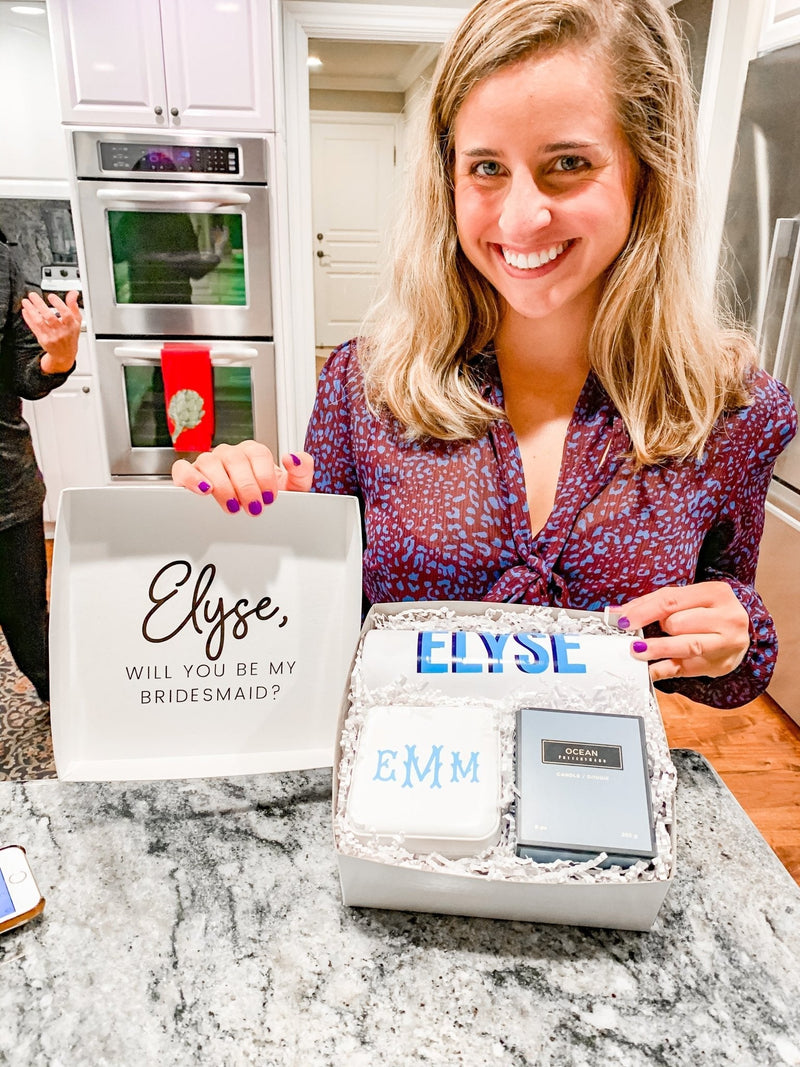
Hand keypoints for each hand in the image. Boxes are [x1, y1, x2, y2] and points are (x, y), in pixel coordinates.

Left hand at [21, 290, 81, 373]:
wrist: (65, 354)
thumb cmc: (70, 335)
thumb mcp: (77, 321)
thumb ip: (74, 306)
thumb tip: (73, 293)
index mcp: (71, 326)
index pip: (66, 314)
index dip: (58, 304)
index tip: (51, 296)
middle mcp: (61, 331)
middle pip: (50, 317)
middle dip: (40, 304)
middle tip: (33, 295)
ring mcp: (52, 336)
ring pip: (39, 322)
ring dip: (31, 311)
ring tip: (26, 302)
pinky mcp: (43, 339)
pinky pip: (34, 328)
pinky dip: (28, 319)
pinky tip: (25, 311)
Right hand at [172, 441, 313, 515]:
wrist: (253, 511)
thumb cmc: (269, 497)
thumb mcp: (293, 487)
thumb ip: (302, 470)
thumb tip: (292, 458)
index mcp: (254, 452)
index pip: (258, 453)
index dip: (264, 475)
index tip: (270, 497)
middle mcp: (230, 454)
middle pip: (234, 459)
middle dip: (246, 486)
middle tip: (253, 508)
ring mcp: (209, 462)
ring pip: (209, 462)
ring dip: (222, 485)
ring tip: (231, 505)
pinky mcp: (190, 474)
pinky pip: (183, 469)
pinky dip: (191, 478)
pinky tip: (203, 491)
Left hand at [610, 582, 750, 681]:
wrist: (740, 632)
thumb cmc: (707, 611)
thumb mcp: (687, 599)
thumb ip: (654, 603)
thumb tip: (620, 612)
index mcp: (716, 593)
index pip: (671, 601)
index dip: (643, 611)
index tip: (623, 621)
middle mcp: (727, 618)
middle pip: (678, 623)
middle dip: (660, 627)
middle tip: (653, 629)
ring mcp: (727, 644)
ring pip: (686, 646)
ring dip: (657, 649)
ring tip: (638, 651)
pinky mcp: (719, 665)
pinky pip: (685, 669)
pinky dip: (663, 670)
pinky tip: (648, 670)